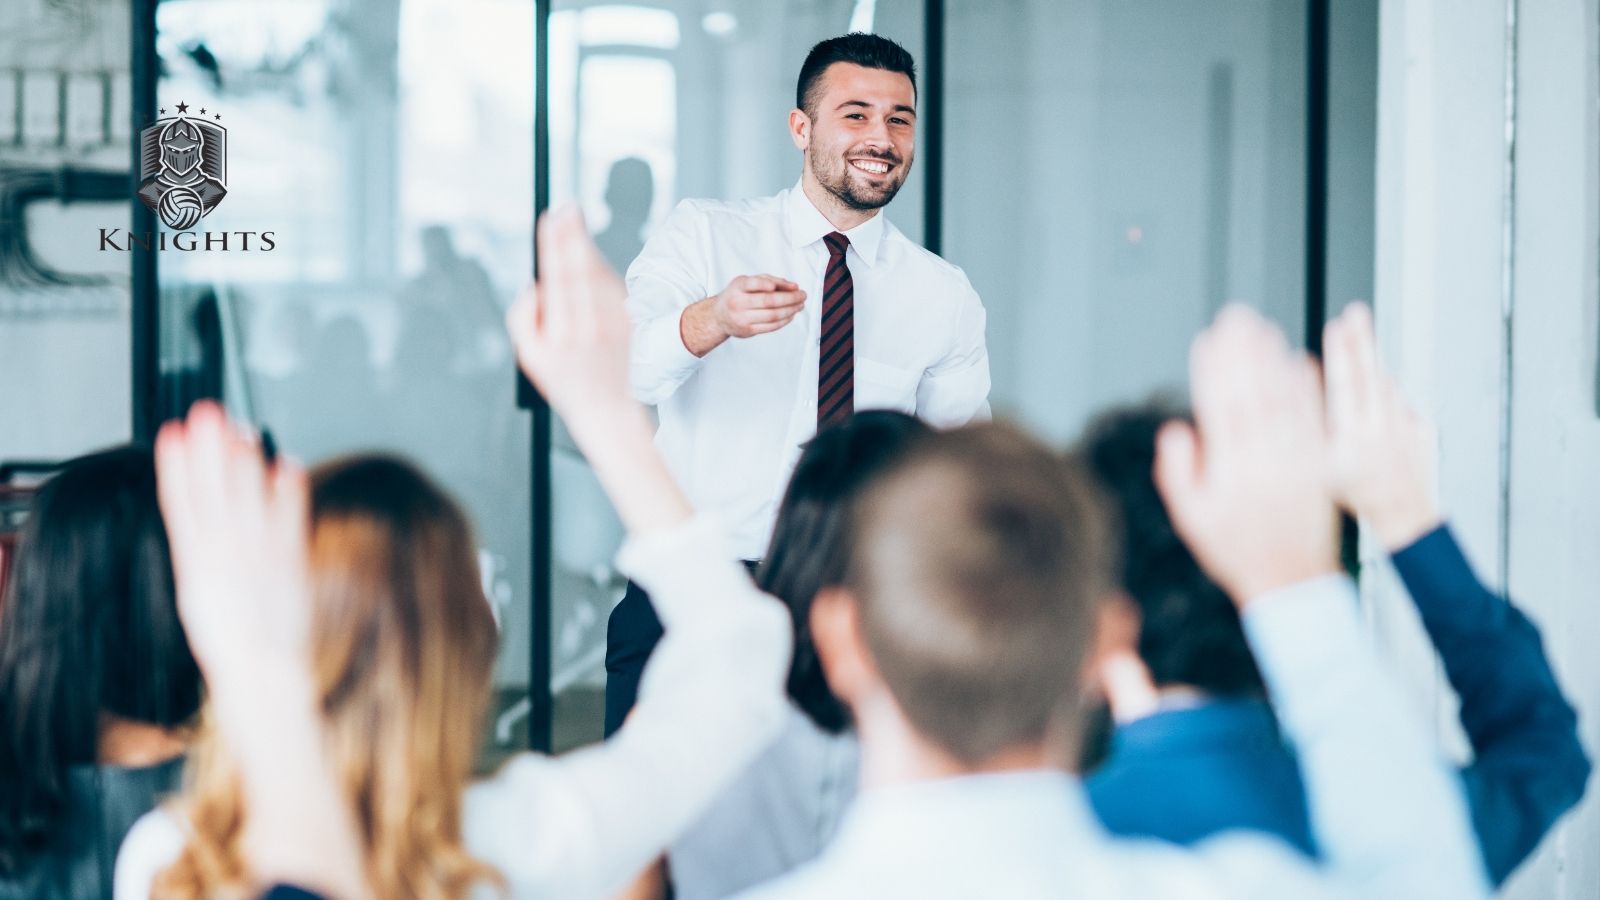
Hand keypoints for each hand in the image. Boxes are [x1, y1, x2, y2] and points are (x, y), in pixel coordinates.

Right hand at [154, 400, 311, 691]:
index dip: (176, 466)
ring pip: (248, 498)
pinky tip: (287, 462)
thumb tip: (200, 514)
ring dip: (245, 460)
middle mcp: (224, 556)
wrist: (260, 673)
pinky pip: (290, 519)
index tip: (172, 433)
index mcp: (195, 563)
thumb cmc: (231, 637)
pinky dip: (289, 490)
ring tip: (241, 428)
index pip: (180, 503)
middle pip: (214, 492)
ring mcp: (258, 557)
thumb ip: (202, 553)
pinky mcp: (290, 563)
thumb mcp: (199, 593)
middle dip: (209, 449)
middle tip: (208, 411)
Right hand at [508, 205, 691, 533]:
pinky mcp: (628, 323)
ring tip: (574, 222)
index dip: (554, 246)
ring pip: (598, 275)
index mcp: (561, 334)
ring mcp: (612, 325)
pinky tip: (589, 253)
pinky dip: (601, 267)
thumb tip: (533, 286)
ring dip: (586, 246)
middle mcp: (589, 327)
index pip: (556, 278)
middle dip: (571, 236)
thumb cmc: (565, 382)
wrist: (607, 409)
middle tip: (566, 209)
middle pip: (579, 270)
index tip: (551, 220)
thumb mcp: (530, 358)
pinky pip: (613, 287)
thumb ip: (523, 319)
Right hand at [680, 274, 805, 354]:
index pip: (753, 284)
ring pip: (772, 316)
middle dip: (790, 298)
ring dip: (791, 310)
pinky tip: (791, 314)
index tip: (786, 285)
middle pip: (768, 301)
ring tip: (800, 305)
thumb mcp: (747, 282)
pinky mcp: (748, 331)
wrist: (719, 316)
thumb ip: (769, 280)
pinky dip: (785, 320)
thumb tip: (793, 286)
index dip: (768, 284)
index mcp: (737, 287)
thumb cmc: (738, 295)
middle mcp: (737, 303)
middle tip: (803, 295)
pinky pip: (771, 327)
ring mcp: (742, 319)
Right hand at [1155, 305, 1339, 604]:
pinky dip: (1307, 389)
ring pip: (1284, 401)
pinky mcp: (1319, 464)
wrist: (1290, 579)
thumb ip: (1179, 473)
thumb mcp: (1191, 518)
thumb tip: (1177, 429)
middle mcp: (1264, 461)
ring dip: (1273, 361)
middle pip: (1252, 395)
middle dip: (1243, 352)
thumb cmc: (1235, 549)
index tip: (1207, 340)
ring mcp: (1295, 461)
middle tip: (1237, 317)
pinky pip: (1314, 420)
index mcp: (1230, 471)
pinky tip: (1300, 362)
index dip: (1212, 371)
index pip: (1218, 408)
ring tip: (1265, 328)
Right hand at [1323, 302, 1439, 548]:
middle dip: (1361, 341)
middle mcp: (1381, 429)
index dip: (1340, 356)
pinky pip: (1402, 403)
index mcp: (1353, 439)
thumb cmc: (1354, 495)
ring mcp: (1405, 427)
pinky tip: (1376, 387)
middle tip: (1356, 313)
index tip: (1336, 328)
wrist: (1403, 516)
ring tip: (1360, 331)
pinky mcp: (1422, 429)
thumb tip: (1303, 385)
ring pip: (1387, 386)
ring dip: (1373, 360)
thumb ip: (1313, 425)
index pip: (1345, 387)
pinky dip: (1387, 392)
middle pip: (1370, 375)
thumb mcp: (1320, 468)